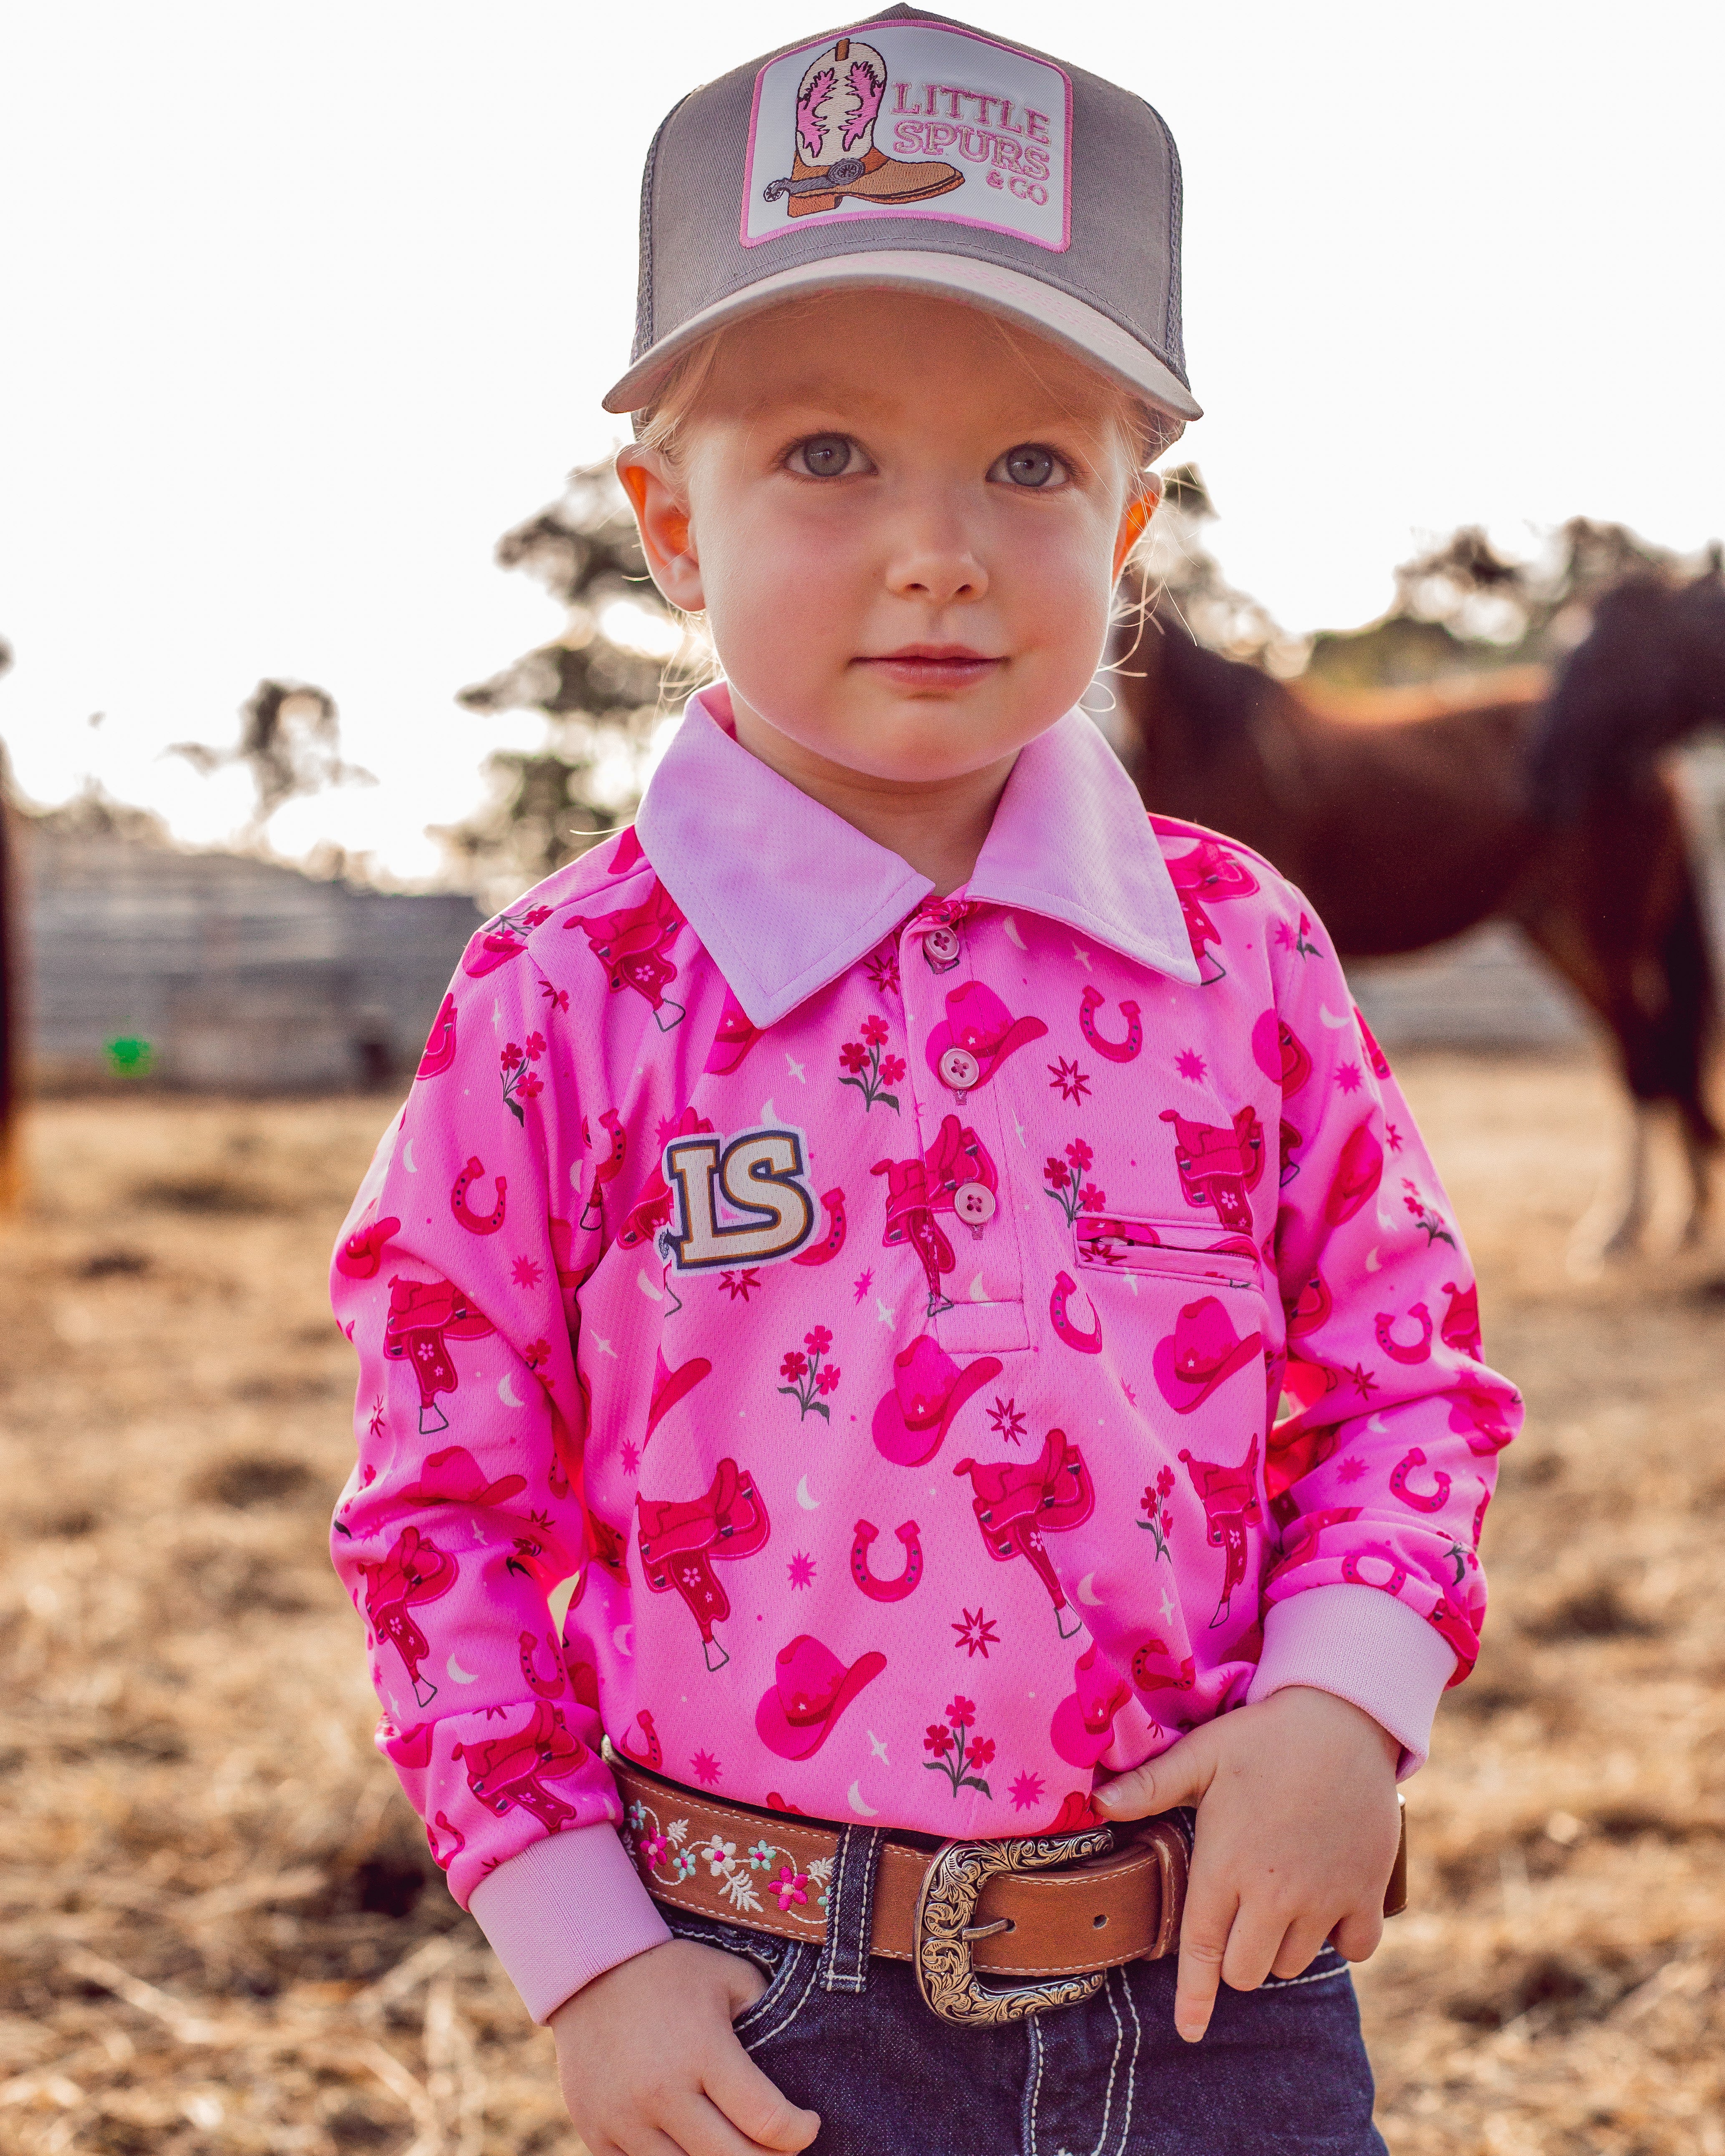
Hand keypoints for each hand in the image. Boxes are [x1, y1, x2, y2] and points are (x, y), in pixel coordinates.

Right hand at [550, 1936, 821, 2154]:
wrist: (589, 1970)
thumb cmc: (671, 1972)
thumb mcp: (729, 1977)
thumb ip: (768, 2014)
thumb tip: (799, 2059)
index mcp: (703, 2050)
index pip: (767, 2121)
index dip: (799, 2132)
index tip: (808, 2125)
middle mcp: (662, 2092)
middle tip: (779, 2148)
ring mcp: (624, 2119)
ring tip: (737, 2146)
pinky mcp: (596, 2133)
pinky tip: (692, 2147)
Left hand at [1094, 1686, 1400, 2043]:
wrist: (1343, 1718)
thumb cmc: (1264, 1735)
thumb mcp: (1202, 1753)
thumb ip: (1150, 1785)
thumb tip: (1097, 1804)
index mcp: (1227, 1865)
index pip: (1203, 1950)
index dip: (1194, 1997)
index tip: (1189, 2030)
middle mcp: (1274, 1893)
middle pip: (1248, 1970)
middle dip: (1236, 1958)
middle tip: (1239, 1913)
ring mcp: (1324, 1897)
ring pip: (1294, 1962)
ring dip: (1282, 1945)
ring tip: (1279, 1896)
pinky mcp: (1366, 1892)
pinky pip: (1354, 1948)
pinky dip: (1340, 1938)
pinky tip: (1327, 1904)